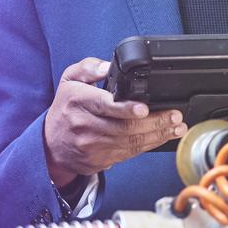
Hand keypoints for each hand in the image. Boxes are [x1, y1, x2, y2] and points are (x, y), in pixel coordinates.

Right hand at [43, 57, 187, 186]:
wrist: (51, 145)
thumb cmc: (66, 108)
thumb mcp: (69, 80)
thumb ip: (88, 68)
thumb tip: (106, 67)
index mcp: (78, 101)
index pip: (104, 105)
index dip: (126, 108)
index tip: (144, 108)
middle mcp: (85, 125)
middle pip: (124, 127)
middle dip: (154, 122)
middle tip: (174, 115)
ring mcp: (93, 145)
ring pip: (130, 142)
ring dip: (158, 134)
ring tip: (177, 126)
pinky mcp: (101, 160)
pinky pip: (129, 153)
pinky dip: (150, 145)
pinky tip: (164, 137)